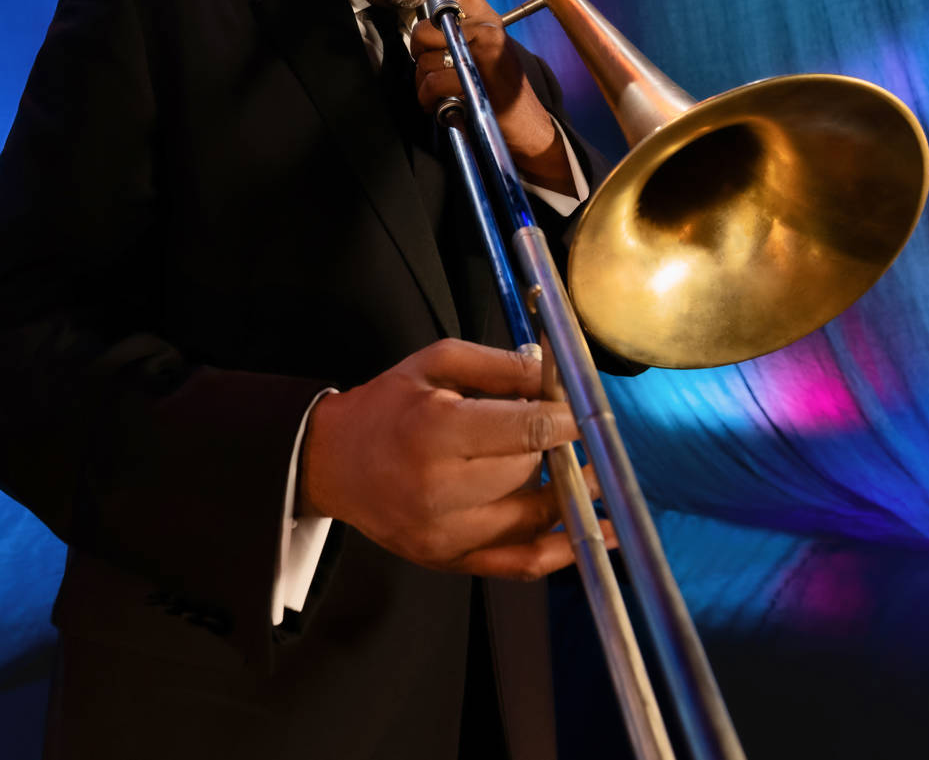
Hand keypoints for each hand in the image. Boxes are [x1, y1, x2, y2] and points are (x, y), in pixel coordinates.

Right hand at [297, 339, 615, 579]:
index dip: (567, 421)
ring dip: (565, 494)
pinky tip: (597, 534)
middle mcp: (440, 490)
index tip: (586, 413)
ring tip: (589, 475)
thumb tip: (556, 373)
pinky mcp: (450, 561)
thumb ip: (499, 366)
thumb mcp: (435, 364)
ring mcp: (445, 535)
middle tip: (568, 435)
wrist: (331, 463)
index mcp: (435, 431)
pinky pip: (519, 564)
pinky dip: (563, 552)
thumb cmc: (386, 407)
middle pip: (530, 472)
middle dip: (557, 451)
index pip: (526, 430)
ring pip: (533, 517)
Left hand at [402, 0, 575, 196]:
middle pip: (427, 26)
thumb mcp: (482, 54)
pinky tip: (446, 106)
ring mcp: (485, 48)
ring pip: (426, 58)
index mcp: (487, 19)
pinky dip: (431, 100)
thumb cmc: (498, 90)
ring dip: (425, 84)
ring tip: (444, 94)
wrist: (528, 125)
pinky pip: (433, 81)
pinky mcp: (480, 73)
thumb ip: (458, 34)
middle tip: (433, 71)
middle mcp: (487, 27)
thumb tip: (424, 27)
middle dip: (420, 54)